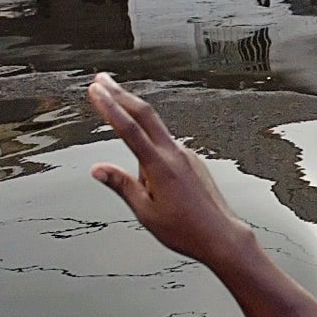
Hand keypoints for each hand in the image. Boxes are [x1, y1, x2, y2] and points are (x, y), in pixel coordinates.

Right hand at [87, 73, 245, 262]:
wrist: (222, 236)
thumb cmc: (185, 230)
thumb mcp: (145, 212)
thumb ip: (121, 185)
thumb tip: (97, 169)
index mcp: (160, 166)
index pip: (129, 129)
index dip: (110, 107)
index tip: (95, 90)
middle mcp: (175, 154)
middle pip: (145, 114)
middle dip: (121, 94)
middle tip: (101, 79)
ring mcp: (186, 156)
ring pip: (156, 129)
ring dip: (134, 116)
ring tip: (121, 122)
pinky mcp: (193, 162)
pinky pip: (166, 147)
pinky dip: (151, 143)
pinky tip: (149, 167)